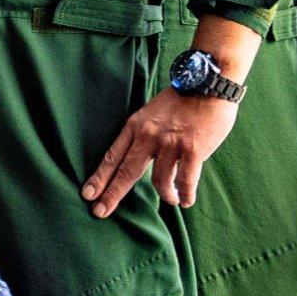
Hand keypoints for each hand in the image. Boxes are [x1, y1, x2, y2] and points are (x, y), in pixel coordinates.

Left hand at [82, 87, 239, 215]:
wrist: (209, 83)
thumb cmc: (183, 99)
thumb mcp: (152, 112)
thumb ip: (145, 134)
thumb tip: (140, 158)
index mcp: (136, 125)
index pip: (112, 156)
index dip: (100, 177)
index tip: (88, 194)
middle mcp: (149, 135)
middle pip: (126, 171)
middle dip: (112, 194)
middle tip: (100, 212)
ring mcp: (171, 143)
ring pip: (159, 180)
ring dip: (164, 195)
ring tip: (170, 200)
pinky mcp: (193, 149)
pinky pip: (185, 180)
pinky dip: (184, 194)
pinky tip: (185, 200)